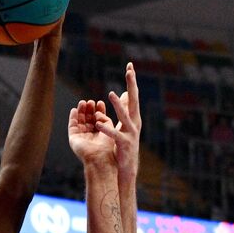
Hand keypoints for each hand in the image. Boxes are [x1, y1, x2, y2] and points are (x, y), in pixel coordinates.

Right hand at [68, 99, 115, 164]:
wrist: (99, 157)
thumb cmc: (107, 145)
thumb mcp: (109, 128)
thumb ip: (105, 118)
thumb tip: (98, 111)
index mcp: (99, 134)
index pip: (98, 120)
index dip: (98, 111)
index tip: (100, 102)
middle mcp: (90, 135)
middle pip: (88, 119)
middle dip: (89, 110)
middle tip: (91, 101)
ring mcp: (81, 136)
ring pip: (79, 121)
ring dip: (81, 111)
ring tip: (83, 102)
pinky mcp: (73, 138)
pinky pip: (72, 125)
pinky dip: (72, 117)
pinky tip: (74, 110)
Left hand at [101, 62, 140, 181]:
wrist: (128, 167)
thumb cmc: (125, 144)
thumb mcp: (125, 124)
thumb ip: (124, 109)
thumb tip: (123, 93)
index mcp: (134, 116)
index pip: (133, 95)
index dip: (132, 81)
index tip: (130, 65)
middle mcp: (135, 122)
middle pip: (133, 101)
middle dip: (132, 85)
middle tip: (129, 71)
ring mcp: (131, 133)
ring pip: (124, 117)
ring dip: (118, 106)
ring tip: (111, 94)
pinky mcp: (124, 144)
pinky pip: (114, 135)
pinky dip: (107, 129)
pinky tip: (99, 124)